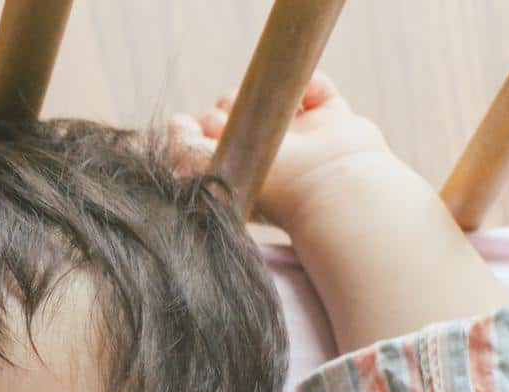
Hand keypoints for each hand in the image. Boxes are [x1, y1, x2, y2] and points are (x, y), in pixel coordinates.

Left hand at [166, 71, 400, 232]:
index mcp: (241, 176)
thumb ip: (183, 148)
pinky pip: (316, 87)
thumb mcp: (210, 173)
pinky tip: (305, 102)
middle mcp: (269, 157)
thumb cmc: (270, 189)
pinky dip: (311, 85)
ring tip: (265, 107)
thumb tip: (176, 122)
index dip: (203, 127)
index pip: (211, 139)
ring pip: (271, 97)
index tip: (206, 128)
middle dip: (227, 107)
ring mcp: (302, 138)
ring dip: (262, 92)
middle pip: (235, 111)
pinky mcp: (332, 119)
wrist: (331, 185)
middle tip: (231, 119)